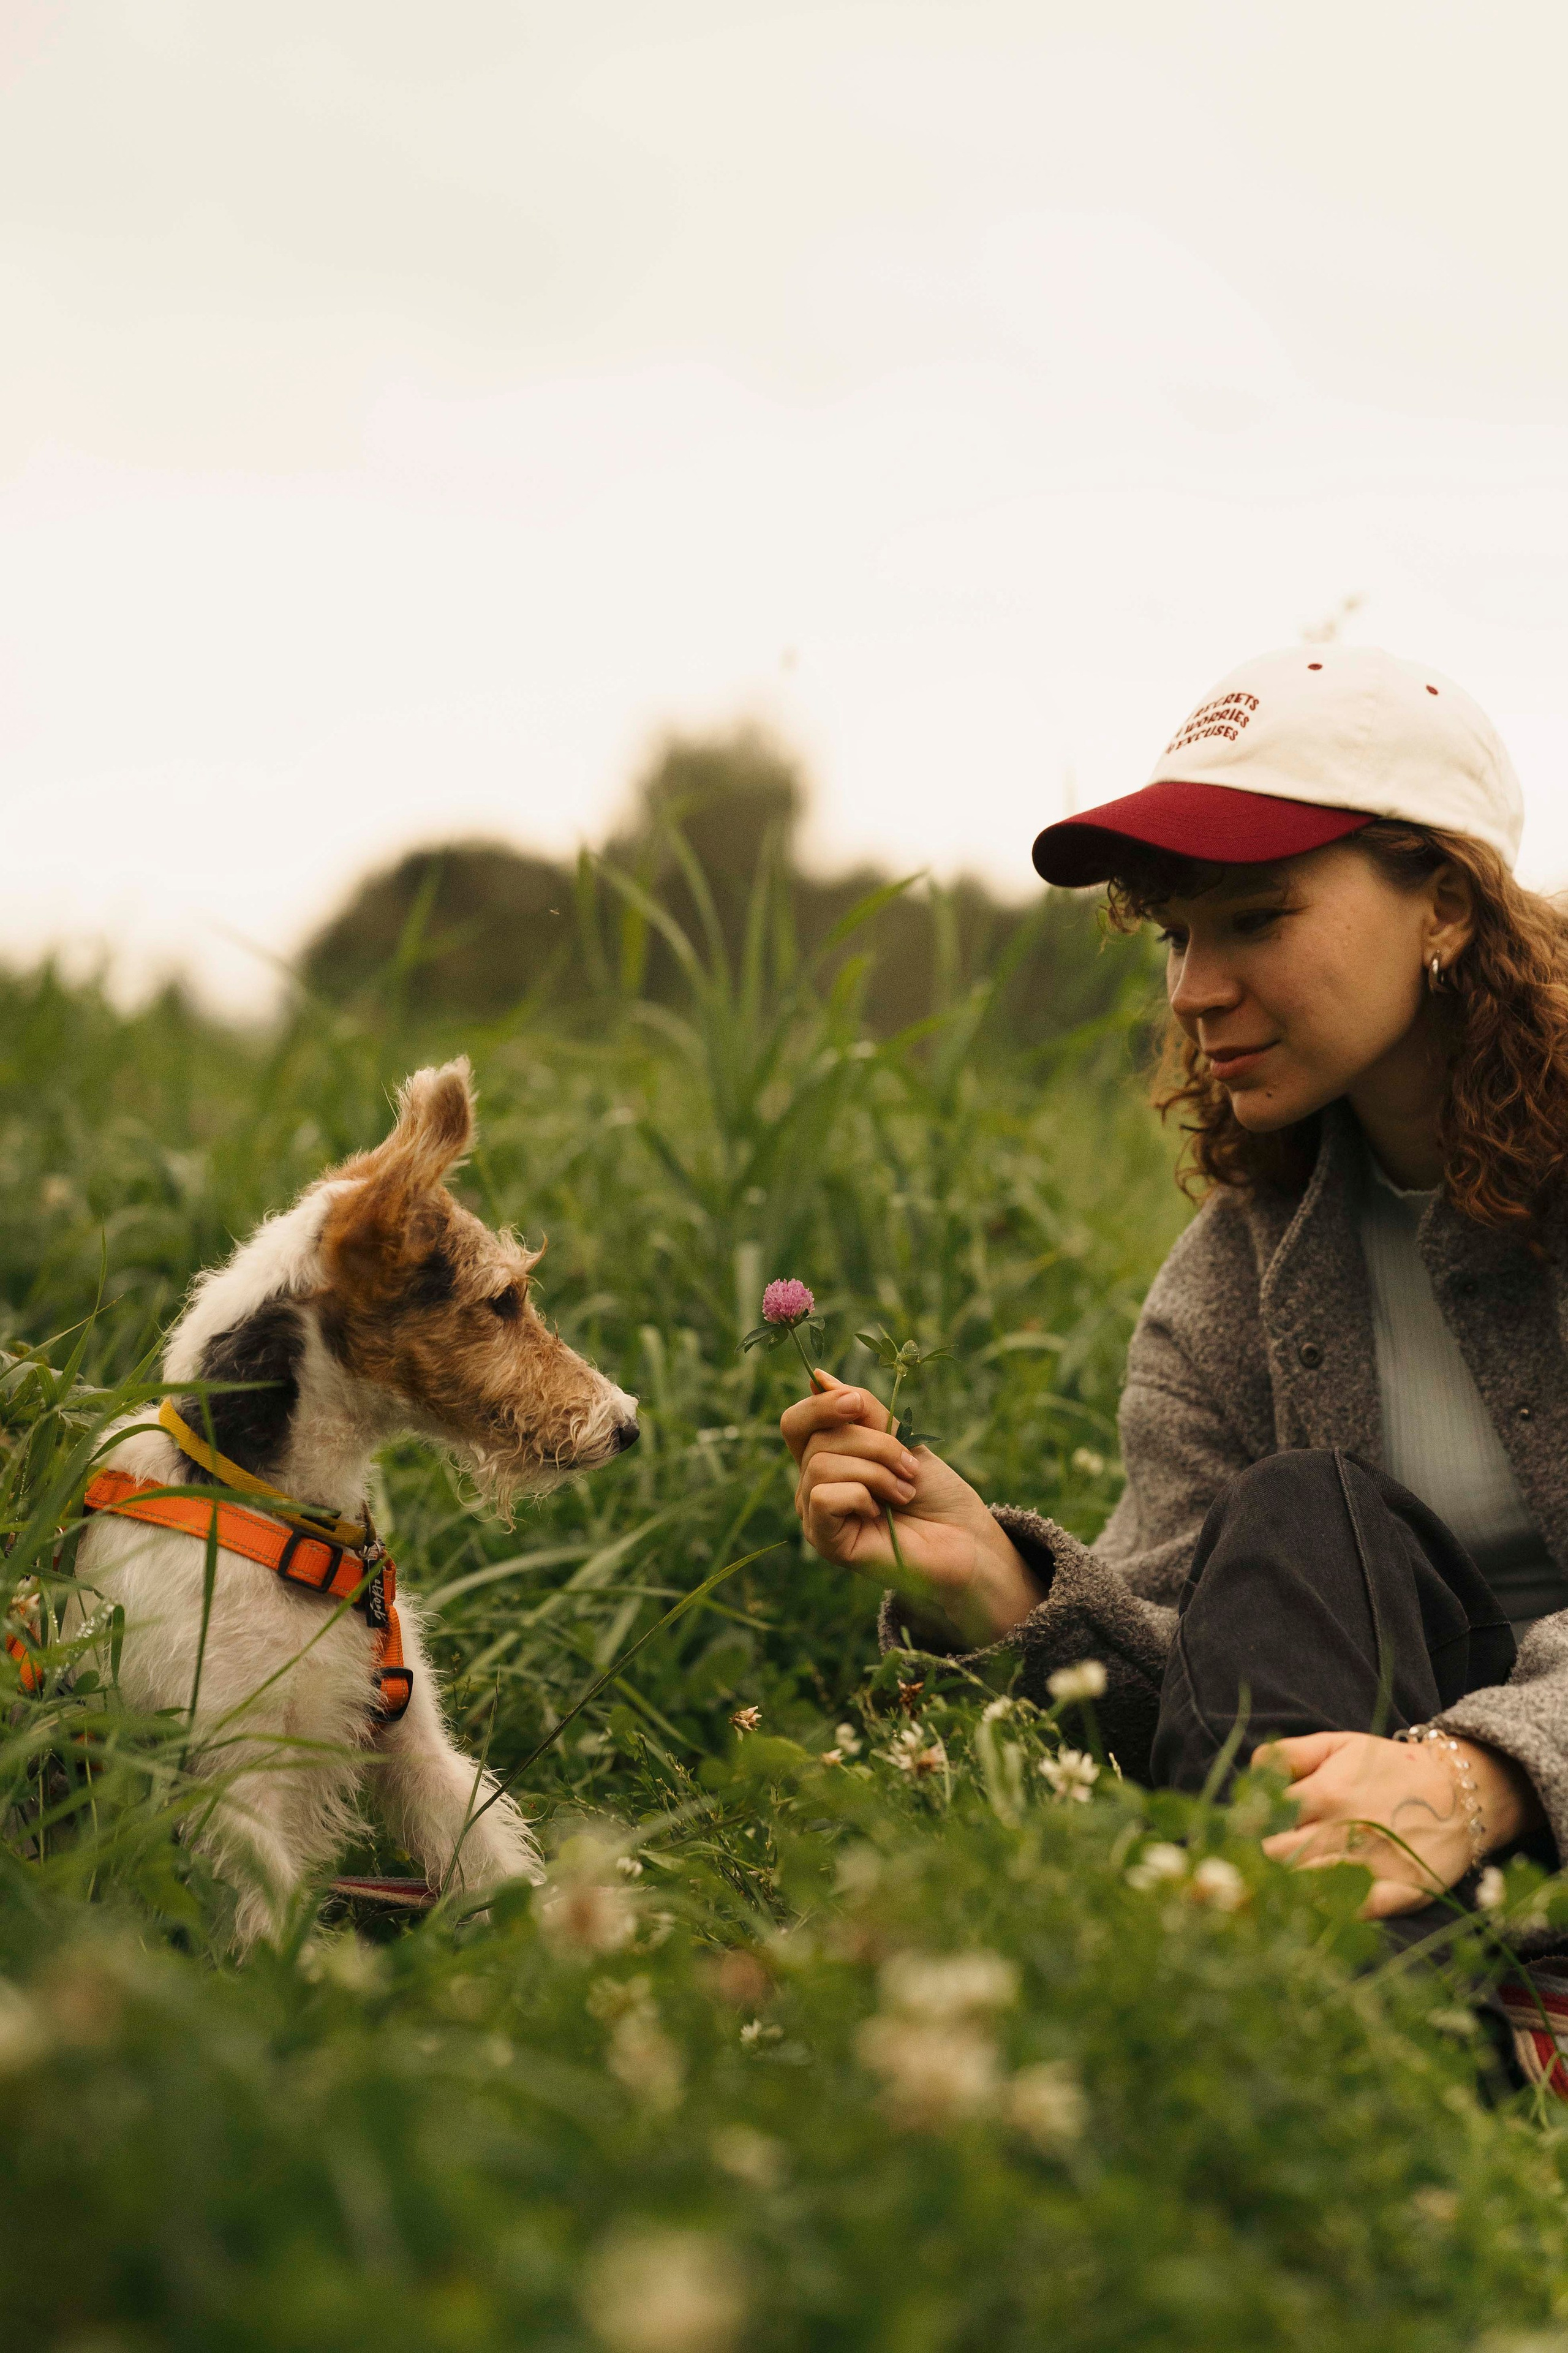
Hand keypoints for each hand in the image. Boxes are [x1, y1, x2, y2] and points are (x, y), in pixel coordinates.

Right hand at [780, 1368, 1043, 1648]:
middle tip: (909, 1466)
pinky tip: (882, 1513)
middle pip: (816, 1438)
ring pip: (821, 1464)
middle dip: (873, 1443)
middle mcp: (813, 1487)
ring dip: (876, 1471)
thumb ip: (861, 1410)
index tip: (859, 1404)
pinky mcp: (826, 1541)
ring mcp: (817, 1516)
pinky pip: (822, 1496)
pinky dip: (861, 1494)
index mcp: (827, 1459)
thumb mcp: (900, 1436)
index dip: (822, 1405)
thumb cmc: (936, 1492)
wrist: (966, 1540)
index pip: (796, 1422)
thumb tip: (818, 1377)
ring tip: (903, 1492)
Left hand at [1255, 1729, 1541, 1918]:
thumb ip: (1289, 1754)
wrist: (1463, 1793)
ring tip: (1270, 1891)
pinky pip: (1350, 1913)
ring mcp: (1371, 1867)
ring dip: (1283, 1890)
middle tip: (1248, 1867)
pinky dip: (1325, 1913)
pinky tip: (1310, 1910)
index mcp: (1324, 1793)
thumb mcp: (1339, 1744)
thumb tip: (1250, 1774)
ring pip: (1305, 1888)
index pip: (1261, 1818)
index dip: (1245, 1827)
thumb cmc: (1391, 1768)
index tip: (1237, 1835)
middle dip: (1257, 1861)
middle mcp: (1343, 1831)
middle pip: (1275, 1858)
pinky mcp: (1397, 1895)